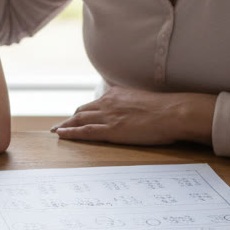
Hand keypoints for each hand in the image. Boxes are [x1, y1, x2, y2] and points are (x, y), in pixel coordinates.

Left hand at [51, 87, 215, 146]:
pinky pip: (85, 131)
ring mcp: (108, 116)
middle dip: (71, 118)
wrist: (172, 112)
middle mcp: (108, 102)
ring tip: (57, 131)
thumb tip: (134, 110)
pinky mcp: (111, 130)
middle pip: (83, 110)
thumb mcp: (144, 100)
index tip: (76, 115)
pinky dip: (71, 133)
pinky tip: (62, 135)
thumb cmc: (165, 109)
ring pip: (79, 119)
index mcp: (117, 94)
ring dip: (66, 125)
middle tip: (61, 125)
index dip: (84, 111)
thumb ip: (133, 103)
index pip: (95, 103)